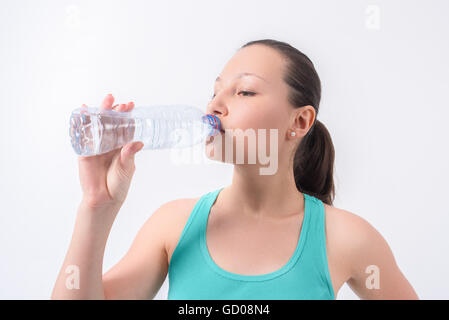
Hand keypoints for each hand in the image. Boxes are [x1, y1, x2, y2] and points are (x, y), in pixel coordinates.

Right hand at [78, 94, 143, 209]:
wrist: (104, 199)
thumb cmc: (119, 184)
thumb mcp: (127, 168)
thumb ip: (129, 155)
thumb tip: (138, 143)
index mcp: (122, 145)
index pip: (124, 127)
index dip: (126, 116)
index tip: (130, 105)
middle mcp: (109, 143)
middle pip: (110, 123)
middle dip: (113, 111)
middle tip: (117, 101)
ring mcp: (97, 146)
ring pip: (98, 126)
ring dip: (100, 113)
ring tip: (105, 101)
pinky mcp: (85, 151)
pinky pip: (83, 135)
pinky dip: (82, 123)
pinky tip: (84, 111)